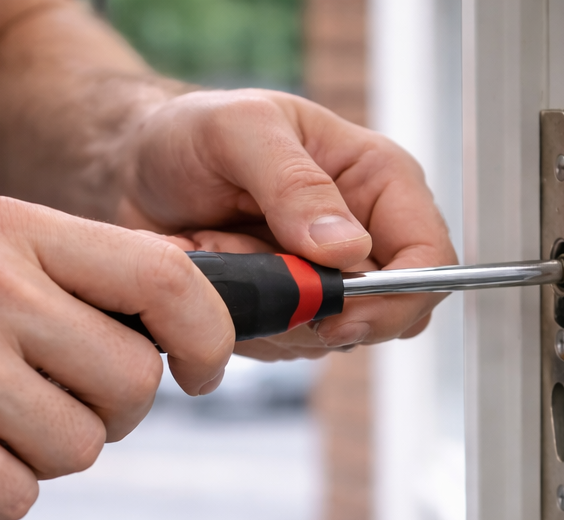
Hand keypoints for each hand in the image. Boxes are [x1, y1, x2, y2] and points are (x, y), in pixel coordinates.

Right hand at [0, 197, 231, 519]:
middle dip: (103, 412)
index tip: (200, 370)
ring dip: (38, 457)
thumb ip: (72, 284)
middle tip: (33, 404)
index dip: (207, 333)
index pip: (166, 275)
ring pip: (83, 448)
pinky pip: (19, 497)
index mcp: (10, 231)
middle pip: (134, 380)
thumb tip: (189, 332)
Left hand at [114, 89, 456, 359]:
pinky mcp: (294, 314)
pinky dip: (244, 322)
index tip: (338, 310)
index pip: (430, 257)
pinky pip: (287, 346)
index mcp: (379, 180)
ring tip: (221, 249)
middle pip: (389, 312)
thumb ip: (294, 183)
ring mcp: (332, 281)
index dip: (397, 296)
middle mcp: (368, 234)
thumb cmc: (190, 134)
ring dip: (267, 309)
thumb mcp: (238, 130)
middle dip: (315, 306)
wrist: (134, 173)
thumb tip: (346, 249)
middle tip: (252, 267)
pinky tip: (218, 276)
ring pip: (331, 337)